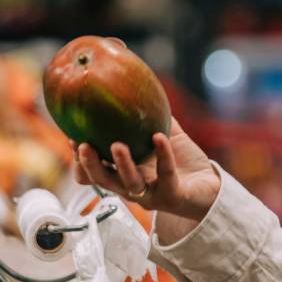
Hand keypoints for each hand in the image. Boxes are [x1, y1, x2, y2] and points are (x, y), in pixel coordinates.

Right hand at [73, 117, 220, 221]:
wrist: (210, 185)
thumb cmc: (183, 161)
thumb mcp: (162, 134)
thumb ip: (147, 115)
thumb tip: (133, 85)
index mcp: (124, 173)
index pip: (93, 172)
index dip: (79, 160)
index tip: (71, 137)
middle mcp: (132, 187)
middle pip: (102, 181)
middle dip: (89, 164)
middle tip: (82, 145)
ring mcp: (151, 194)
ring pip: (129, 184)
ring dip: (121, 165)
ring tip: (117, 145)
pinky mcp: (172, 196)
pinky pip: (166, 175)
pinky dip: (163, 155)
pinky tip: (160, 137)